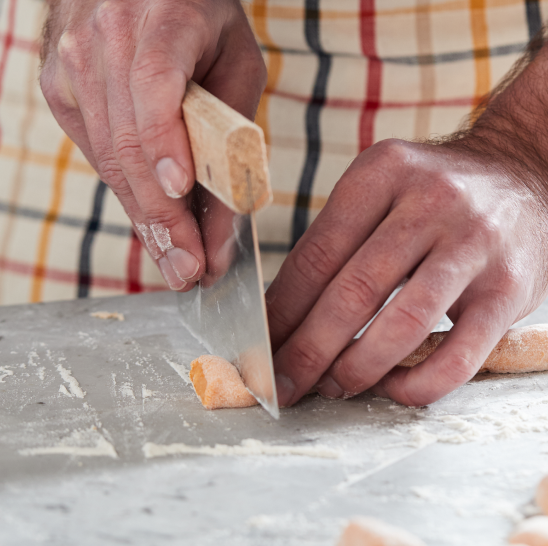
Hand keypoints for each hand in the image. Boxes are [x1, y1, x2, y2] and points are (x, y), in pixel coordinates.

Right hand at [40, 0, 265, 289]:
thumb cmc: (204, 23)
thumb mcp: (239, 65)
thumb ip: (234, 135)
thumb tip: (224, 227)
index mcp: (162, 18)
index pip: (155, 85)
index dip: (164, 141)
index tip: (179, 190)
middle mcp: (104, 37)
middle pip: (129, 142)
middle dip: (164, 217)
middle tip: (192, 269)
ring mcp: (73, 62)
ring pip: (110, 158)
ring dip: (147, 221)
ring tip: (179, 264)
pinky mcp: (59, 87)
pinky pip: (96, 153)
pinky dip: (128, 194)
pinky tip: (155, 226)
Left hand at [265, 136, 547, 406]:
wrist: (534, 171)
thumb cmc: (446, 195)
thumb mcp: (389, 191)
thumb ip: (343, 242)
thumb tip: (284, 316)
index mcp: (383, 173)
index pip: (316, 255)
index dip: (281, 312)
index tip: (260, 351)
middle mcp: (429, 201)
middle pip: (352, 291)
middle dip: (307, 351)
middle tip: (283, 385)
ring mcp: (474, 245)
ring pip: (401, 324)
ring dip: (357, 369)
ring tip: (335, 387)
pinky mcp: (509, 289)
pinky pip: (457, 356)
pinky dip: (417, 384)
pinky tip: (395, 387)